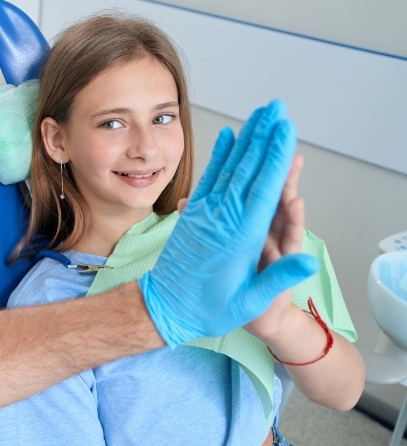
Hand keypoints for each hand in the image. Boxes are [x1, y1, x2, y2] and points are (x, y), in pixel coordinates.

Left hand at [139, 100, 317, 347]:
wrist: (163, 309)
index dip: (275, 155)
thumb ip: (279, 278)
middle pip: (247, 168)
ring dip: (245, 138)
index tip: (285, 128)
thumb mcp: (250, 301)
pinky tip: (227, 137)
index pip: (264, 187)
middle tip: (276, 107)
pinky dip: (220, 156)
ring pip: (229, 167)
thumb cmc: (209, 309)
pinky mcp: (193, 215)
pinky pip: (209, 179)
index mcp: (241, 236)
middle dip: (263, 135)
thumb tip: (309, 261)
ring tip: (258, 114)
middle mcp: (223, 218)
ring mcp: (205, 214)